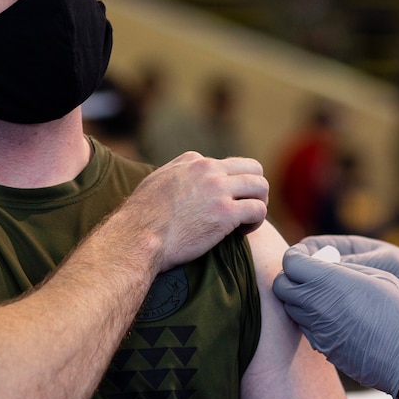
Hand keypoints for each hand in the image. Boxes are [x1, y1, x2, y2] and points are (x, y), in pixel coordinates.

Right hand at [123, 152, 268, 270]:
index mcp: (193, 161)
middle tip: (246, 209)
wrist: (137, 237)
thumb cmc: (141, 218)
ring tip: (248, 221)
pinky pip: (258, 209)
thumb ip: (176, 172)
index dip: (230, 185)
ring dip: (260, 203)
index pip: (228, 164)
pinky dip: (257, 221)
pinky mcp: (226, 213)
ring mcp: (218, 189)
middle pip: (253, 168)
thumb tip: (184, 174)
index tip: (223, 203)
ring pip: (261, 186)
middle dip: (254, 189)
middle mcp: (208, 169)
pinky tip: (243, 232)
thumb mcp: (156, 181)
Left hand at [274, 244, 398, 396]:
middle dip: (291, 277)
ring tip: (323, 295)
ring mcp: (317, 331)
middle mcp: (315, 307)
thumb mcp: (377, 276)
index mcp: (328, 283)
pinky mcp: (323, 349)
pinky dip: (311, 319)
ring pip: (291, 309)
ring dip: (299, 299)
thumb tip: (325, 267)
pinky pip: (306, 329)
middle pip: (281, 287)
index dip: (295, 257)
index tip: (306, 256)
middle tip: (310, 275)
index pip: (290, 263)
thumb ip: (344, 269)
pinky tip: (333, 316)